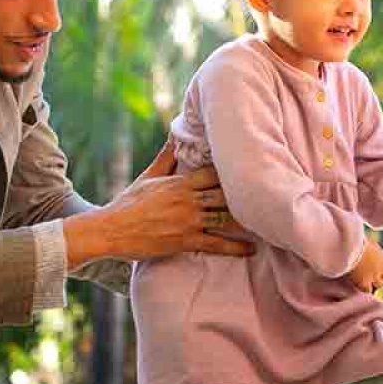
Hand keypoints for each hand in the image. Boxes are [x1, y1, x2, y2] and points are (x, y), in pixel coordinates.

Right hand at [63, 139, 253, 264]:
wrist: (111, 230)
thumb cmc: (128, 203)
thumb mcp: (148, 176)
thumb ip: (166, 157)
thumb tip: (174, 134)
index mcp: (180, 182)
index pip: (215, 172)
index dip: (234, 170)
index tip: (252, 169)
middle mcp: (188, 200)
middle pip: (226, 194)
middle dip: (247, 194)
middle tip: (270, 195)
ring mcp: (189, 221)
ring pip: (226, 217)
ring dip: (248, 220)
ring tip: (269, 221)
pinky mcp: (186, 240)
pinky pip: (216, 244)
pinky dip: (235, 247)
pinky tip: (251, 249)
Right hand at [348, 238, 382, 292]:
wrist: (347, 250)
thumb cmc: (355, 243)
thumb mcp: (369, 243)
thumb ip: (374, 248)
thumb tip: (374, 248)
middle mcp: (380, 267)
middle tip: (374, 272)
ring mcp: (373, 276)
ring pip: (381, 285)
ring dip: (375, 282)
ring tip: (367, 279)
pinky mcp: (363, 283)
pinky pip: (368, 290)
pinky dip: (364, 288)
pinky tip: (359, 283)